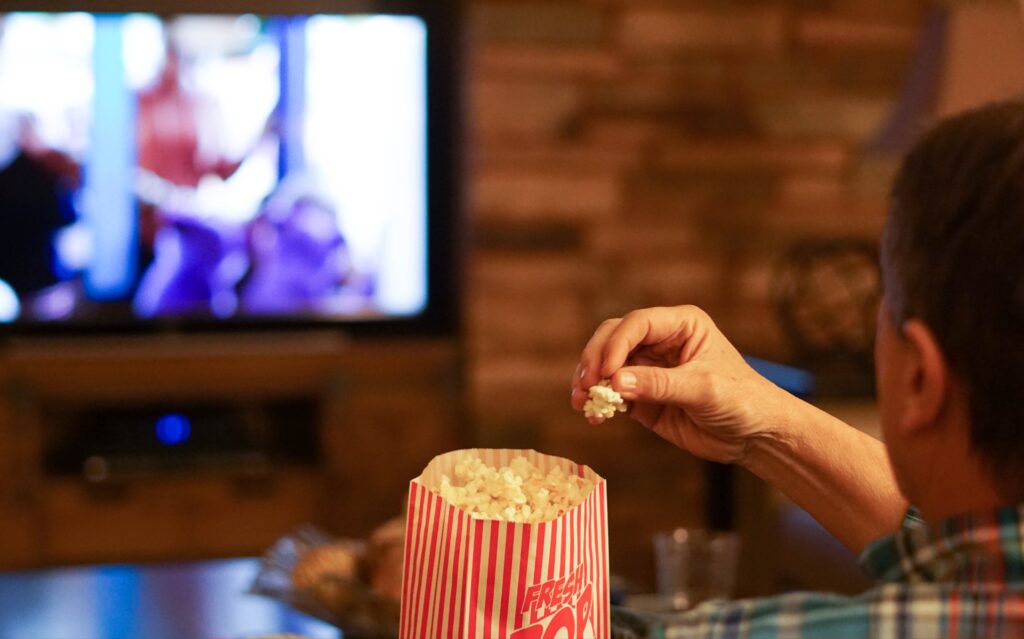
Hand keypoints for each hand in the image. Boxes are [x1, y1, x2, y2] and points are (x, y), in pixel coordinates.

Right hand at [570, 305, 792, 465]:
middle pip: (613, 338)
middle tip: (585, 386)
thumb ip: (658, 384)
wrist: (755, 436)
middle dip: (596, 361)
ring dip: (590, 381)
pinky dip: (599, 403)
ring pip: (607, 365)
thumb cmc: (741, 401)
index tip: (606, 373)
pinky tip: (594, 416)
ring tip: (580, 402)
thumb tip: (614, 383)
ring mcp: (649, 368)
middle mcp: (661, 341)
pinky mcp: (642, 396)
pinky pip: (612, 394)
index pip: (637, 324)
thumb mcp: (702, 389)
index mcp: (681, 325)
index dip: (616, 345)